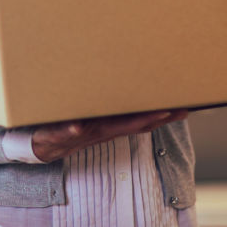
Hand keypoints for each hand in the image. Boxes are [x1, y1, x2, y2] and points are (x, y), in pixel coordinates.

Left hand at [31, 109, 187, 162]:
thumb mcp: (91, 115)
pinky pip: (66, 131)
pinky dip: (71, 129)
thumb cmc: (70, 126)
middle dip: (154, 118)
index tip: (183, 108)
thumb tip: (125, 82)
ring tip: (142, 118)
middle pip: (133, 124)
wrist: (42, 144)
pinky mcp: (59, 132)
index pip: (141, 120)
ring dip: (123, 124)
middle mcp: (101, 129)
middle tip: (175, 109)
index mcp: (110, 124)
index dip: (162, 116)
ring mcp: (83, 131)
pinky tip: (75, 126)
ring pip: (106, 128)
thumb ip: (106, 106)